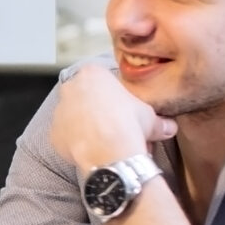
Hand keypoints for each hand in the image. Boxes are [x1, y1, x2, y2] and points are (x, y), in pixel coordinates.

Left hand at [47, 62, 174, 174]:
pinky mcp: (53, 133)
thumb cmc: (129, 126)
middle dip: (100, 111)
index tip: (123, 108)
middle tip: (117, 127)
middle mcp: (71, 88)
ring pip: (74, 117)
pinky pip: (66, 137)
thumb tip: (171, 128)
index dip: (115, 96)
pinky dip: (78, 143)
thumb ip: (159, 120)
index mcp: (92, 73)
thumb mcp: (150, 118)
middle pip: (86, 97)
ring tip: (107, 142)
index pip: (102, 79)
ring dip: (88, 127)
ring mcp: (59, 110)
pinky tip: (93, 151)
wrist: (110, 151)